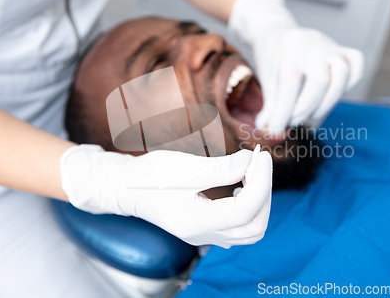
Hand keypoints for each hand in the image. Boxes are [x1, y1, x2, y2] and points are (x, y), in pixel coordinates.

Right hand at [60, 144, 272, 247]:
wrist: (126, 187)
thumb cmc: (148, 176)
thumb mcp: (184, 168)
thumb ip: (220, 168)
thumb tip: (250, 161)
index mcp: (196, 222)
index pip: (245, 210)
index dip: (261, 181)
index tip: (260, 155)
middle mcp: (203, 235)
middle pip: (254, 226)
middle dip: (263, 193)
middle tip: (257, 163)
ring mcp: (205, 235)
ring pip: (250, 230)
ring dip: (258, 201)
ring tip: (250, 172)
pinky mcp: (206, 227)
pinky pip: (239, 226)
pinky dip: (249, 205)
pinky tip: (240, 183)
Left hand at [228, 0, 363, 132]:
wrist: (279, 33)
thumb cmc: (273, 58)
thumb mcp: (266, 77)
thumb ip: (270, 104)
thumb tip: (268, 129)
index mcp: (290, 45)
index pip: (289, 82)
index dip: (283, 110)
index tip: (275, 128)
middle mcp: (314, 43)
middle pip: (319, 80)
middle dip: (305, 108)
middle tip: (292, 121)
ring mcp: (332, 46)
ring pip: (342, 74)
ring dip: (327, 103)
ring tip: (310, 114)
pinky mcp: (344, 52)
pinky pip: (356, 68)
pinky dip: (347, 87)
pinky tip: (328, 98)